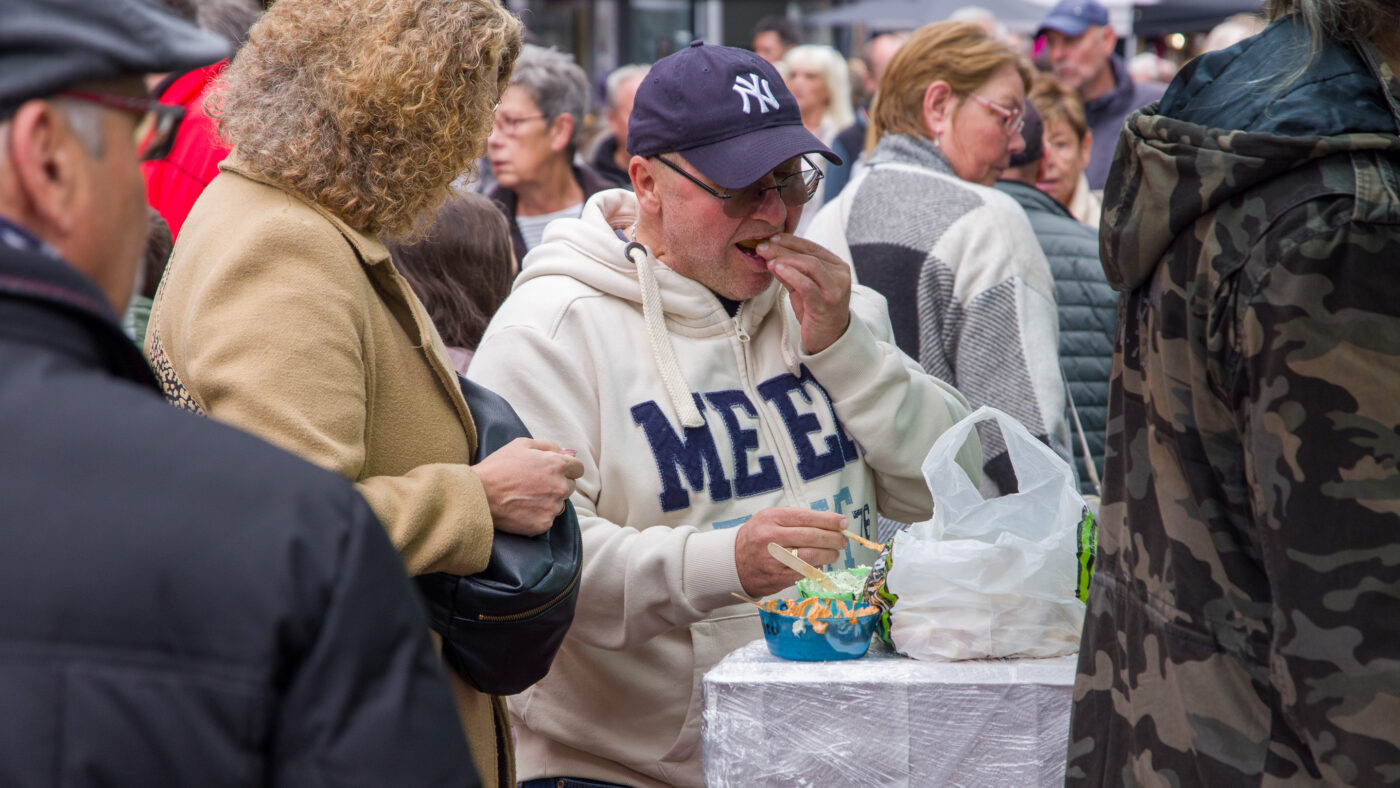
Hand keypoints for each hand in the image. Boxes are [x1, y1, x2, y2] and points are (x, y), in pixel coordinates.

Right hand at [474, 438, 583, 536]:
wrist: (479, 494)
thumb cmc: (498, 466)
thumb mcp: (521, 444)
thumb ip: (548, 446)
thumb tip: (565, 452)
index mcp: (557, 465)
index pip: (578, 469)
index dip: (568, 469)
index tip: (557, 472)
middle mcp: (560, 487)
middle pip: (570, 487)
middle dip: (557, 484)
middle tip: (535, 485)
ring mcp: (553, 507)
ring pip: (559, 504)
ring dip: (548, 501)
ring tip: (525, 497)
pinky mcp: (544, 524)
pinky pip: (547, 519)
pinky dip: (537, 516)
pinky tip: (521, 509)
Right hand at [734, 507, 848, 596]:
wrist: (732, 562)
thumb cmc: (756, 537)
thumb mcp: (770, 519)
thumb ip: (795, 519)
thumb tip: (828, 522)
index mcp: (770, 519)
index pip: (806, 517)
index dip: (828, 520)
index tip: (842, 522)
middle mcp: (771, 538)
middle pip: (812, 537)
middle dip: (833, 538)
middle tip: (842, 540)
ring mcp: (774, 560)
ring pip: (812, 556)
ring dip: (829, 555)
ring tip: (835, 553)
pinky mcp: (777, 578)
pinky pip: (805, 573)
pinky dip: (818, 568)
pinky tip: (821, 564)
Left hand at [756, 233, 851, 354]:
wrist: (828, 339)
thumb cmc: (815, 311)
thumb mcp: (801, 288)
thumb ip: (789, 272)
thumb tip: (770, 256)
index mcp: (836, 266)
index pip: (812, 247)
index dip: (791, 241)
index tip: (771, 238)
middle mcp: (840, 275)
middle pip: (809, 255)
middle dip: (783, 249)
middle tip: (762, 247)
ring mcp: (835, 290)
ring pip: (810, 266)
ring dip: (786, 260)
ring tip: (767, 258)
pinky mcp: (826, 305)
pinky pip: (807, 286)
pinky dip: (791, 275)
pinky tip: (777, 269)